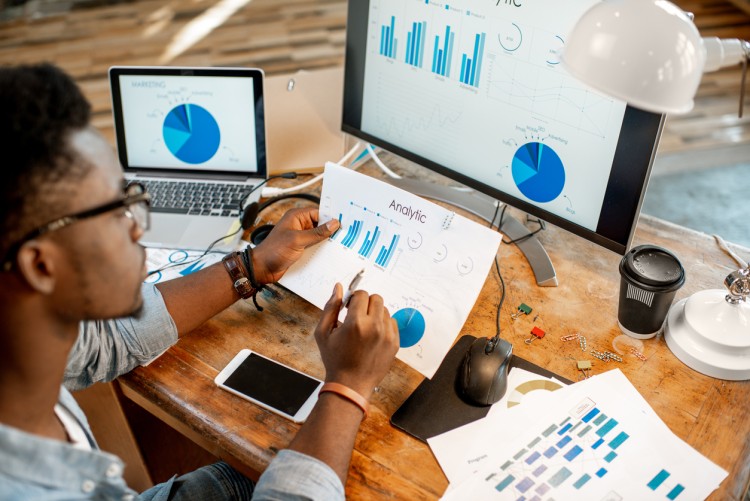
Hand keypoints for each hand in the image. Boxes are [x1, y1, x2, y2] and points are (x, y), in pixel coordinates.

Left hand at [251, 207, 338, 283]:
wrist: (262, 268)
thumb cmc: (274, 250)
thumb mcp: (298, 240)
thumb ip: (316, 232)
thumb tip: (333, 224)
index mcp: (296, 217)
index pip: (318, 213)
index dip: (330, 218)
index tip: (343, 224)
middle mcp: (298, 225)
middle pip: (319, 225)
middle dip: (330, 231)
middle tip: (344, 235)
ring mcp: (299, 237)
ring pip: (318, 236)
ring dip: (326, 241)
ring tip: (339, 245)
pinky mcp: (300, 248)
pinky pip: (314, 246)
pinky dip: (320, 249)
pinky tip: (329, 254)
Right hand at [314, 284, 399, 399]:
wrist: (351, 385)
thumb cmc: (334, 359)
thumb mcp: (323, 333)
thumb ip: (330, 307)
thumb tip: (338, 287)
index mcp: (355, 323)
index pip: (361, 294)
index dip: (353, 298)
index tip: (348, 307)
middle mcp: (374, 327)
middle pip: (376, 298)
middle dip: (365, 303)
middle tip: (357, 315)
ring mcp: (387, 335)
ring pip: (385, 310)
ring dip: (375, 313)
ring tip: (364, 328)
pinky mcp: (395, 343)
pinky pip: (392, 322)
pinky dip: (383, 324)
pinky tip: (373, 335)